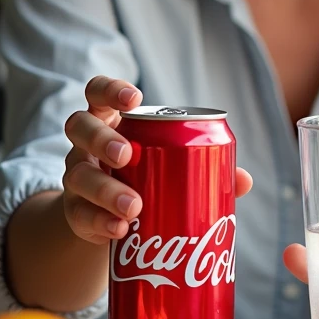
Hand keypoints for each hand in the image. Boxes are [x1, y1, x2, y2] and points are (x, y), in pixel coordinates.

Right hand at [63, 75, 252, 246]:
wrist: (113, 221)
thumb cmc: (147, 177)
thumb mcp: (167, 165)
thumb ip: (206, 167)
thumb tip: (243, 179)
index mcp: (110, 120)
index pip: (98, 91)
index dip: (111, 89)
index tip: (134, 99)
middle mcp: (85, 145)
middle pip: (80, 127)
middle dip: (102, 139)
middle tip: (128, 155)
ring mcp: (76, 177)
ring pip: (77, 175)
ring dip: (105, 189)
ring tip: (133, 205)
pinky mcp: (74, 212)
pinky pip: (80, 215)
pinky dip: (100, 221)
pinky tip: (119, 229)